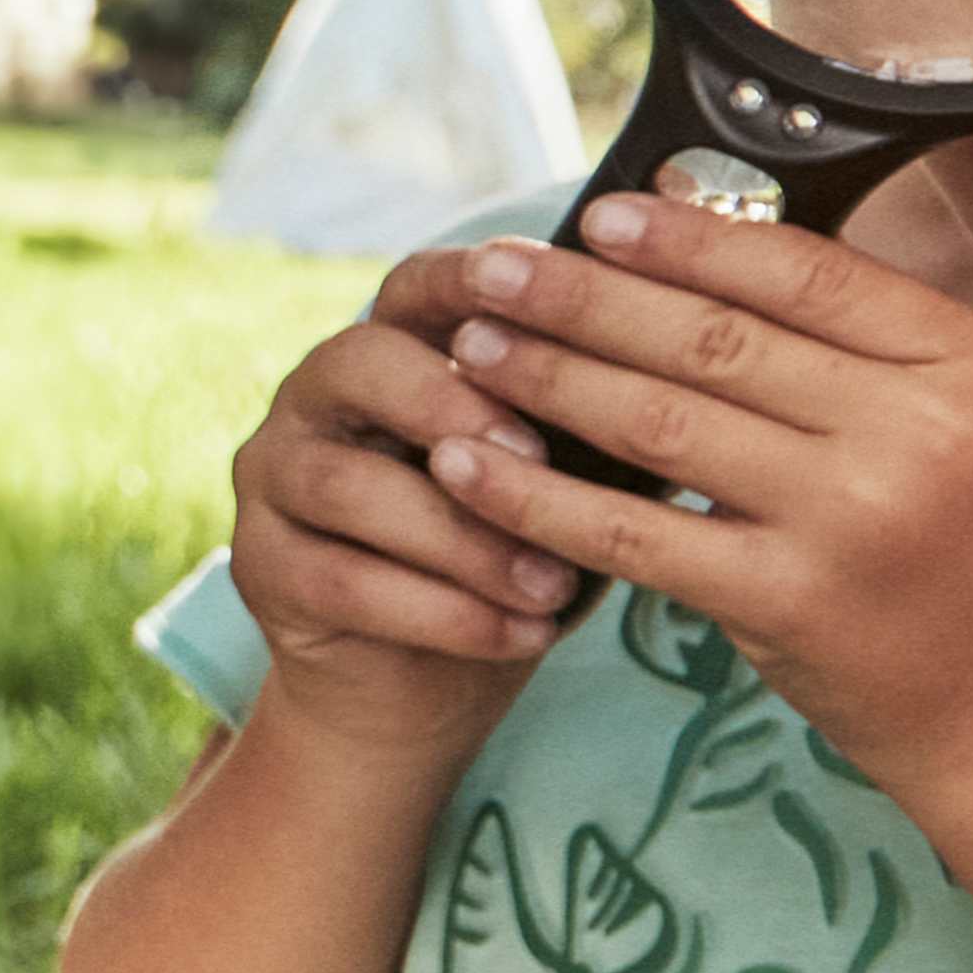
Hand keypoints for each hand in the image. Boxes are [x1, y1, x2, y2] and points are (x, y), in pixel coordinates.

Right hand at [228, 245, 580, 768]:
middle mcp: (316, 398)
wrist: (423, 693)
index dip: (467, 280)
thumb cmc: (510, 557)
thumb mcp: (564, 478)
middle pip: (361, 361)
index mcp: (391, 349)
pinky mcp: (262, 568)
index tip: (536, 292)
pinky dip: (442, 611)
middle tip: (538, 456)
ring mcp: (274, 479)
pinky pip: (341, 580)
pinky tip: (517, 634)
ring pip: (352, 486)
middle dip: (454, 404)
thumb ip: (597, 414)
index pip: (415, 285)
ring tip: (553, 584)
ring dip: (463, 537)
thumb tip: (711, 359)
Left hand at [422, 196, 972, 838]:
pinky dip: (541, 497)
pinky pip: (633, 536)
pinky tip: (473, 466)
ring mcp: (849, 522)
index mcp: (971, 364)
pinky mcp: (785, 606)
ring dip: (550, 378)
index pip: (805, 271)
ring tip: (471, 348)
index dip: (689, 237)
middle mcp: (916, 432)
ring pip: (661, 423)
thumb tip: (715, 248)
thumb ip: (871, 346)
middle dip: (585, 297)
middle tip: (493, 269)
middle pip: (715, 339)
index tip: (601, 213)